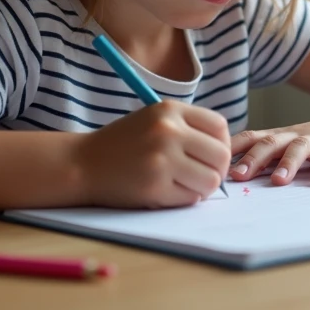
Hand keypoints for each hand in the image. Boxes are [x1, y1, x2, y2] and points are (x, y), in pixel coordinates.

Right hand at [73, 101, 230, 207]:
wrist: (82, 164)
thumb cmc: (124, 143)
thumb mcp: (155, 119)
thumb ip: (189, 128)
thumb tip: (227, 152)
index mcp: (170, 110)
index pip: (220, 127)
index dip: (223, 144)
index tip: (212, 155)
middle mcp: (168, 131)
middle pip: (221, 155)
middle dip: (217, 170)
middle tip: (204, 176)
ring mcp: (161, 160)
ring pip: (210, 181)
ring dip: (203, 187)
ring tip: (186, 184)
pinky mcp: (154, 187)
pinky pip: (190, 198)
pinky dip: (185, 198)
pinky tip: (169, 191)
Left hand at [230, 114, 309, 186]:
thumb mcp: (290, 146)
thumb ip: (266, 159)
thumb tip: (228, 179)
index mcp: (281, 136)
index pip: (252, 137)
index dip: (233, 148)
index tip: (212, 163)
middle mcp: (297, 135)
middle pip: (272, 142)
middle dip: (253, 158)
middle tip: (238, 176)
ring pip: (301, 147)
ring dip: (288, 163)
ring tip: (278, 181)